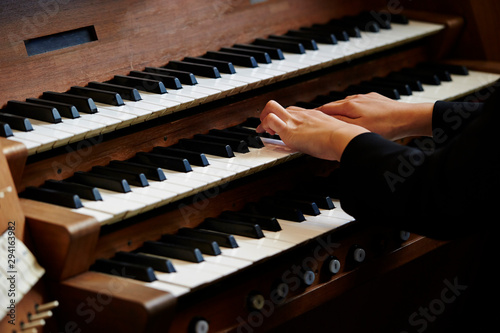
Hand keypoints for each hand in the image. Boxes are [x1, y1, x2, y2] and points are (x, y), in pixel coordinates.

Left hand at [257, 100, 368, 160]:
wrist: (343, 138)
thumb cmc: (343, 139)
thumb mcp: (334, 134)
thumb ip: (330, 136)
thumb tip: (334, 146)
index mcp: (313, 115)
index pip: (294, 110)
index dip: (285, 117)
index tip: (283, 127)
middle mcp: (302, 115)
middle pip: (281, 106)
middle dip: (270, 114)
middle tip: (268, 127)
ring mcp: (295, 121)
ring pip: (271, 107)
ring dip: (263, 118)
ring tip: (264, 130)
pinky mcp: (290, 130)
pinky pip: (271, 119)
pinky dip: (264, 125)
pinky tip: (266, 134)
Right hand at [316, 93, 433, 139]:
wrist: (408, 117)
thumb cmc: (385, 126)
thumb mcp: (359, 129)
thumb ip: (341, 124)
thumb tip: (325, 120)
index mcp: (349, 106)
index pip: (326, 108)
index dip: (315, 113)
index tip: (306, 116)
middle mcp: (355, 99)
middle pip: (334, 104)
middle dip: (324, 110)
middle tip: (314, 115)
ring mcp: (366, 97)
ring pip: (346, 102)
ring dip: (337, 108)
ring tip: (331, 114)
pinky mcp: (375, 98)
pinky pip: (357, 102)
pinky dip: (350, 107)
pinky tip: (352, 111)